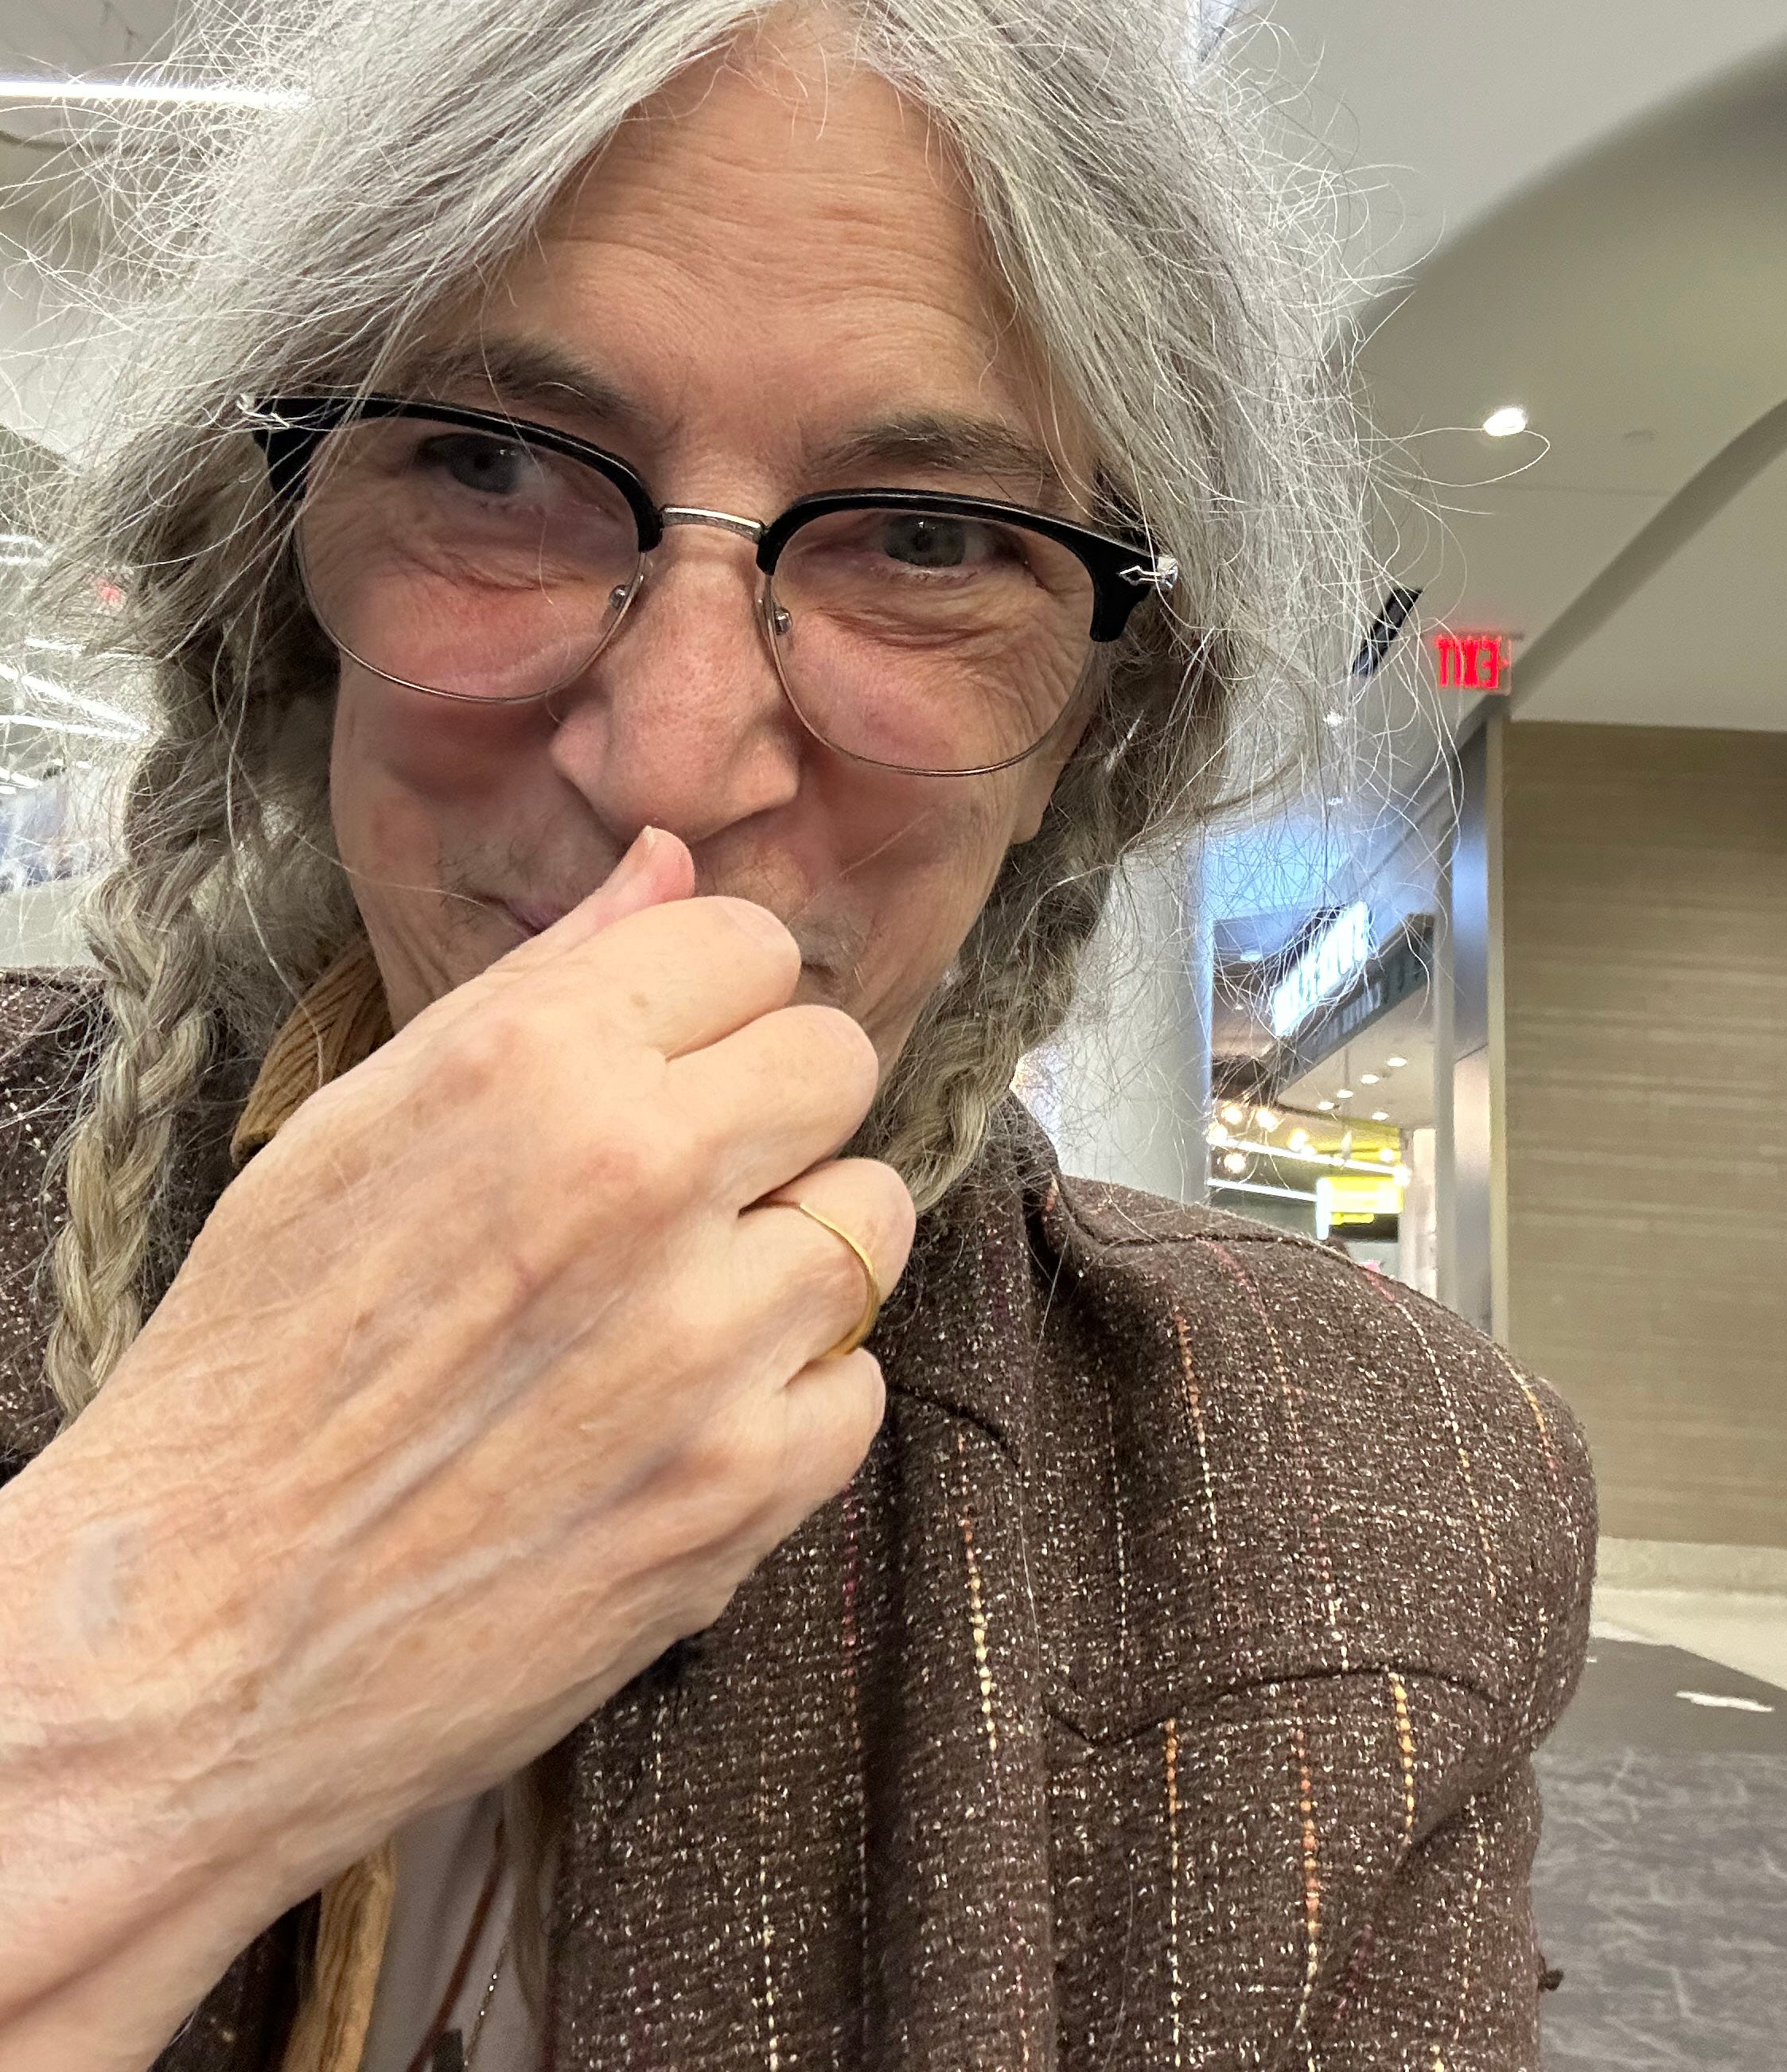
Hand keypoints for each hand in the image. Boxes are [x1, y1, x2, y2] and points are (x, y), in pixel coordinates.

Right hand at [0, 828, 909, 2055]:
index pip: (751, 944)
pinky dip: (789, 1406)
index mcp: (535, 1068)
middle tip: (679, 1191)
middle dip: (772, 1113)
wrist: (202, 1633)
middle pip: (838, 1066)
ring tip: (670, 1317)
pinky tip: (676, 1427)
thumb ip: (545, 986)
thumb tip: (669, 866)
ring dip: (789, 1259)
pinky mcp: (747, 1491)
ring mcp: (707, 1343)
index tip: (677, 1060)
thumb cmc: (260, 1367)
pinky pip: (859, 1384)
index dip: (713, 1003)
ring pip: (871, 1220)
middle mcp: (638, 1179)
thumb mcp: (358, 1129)